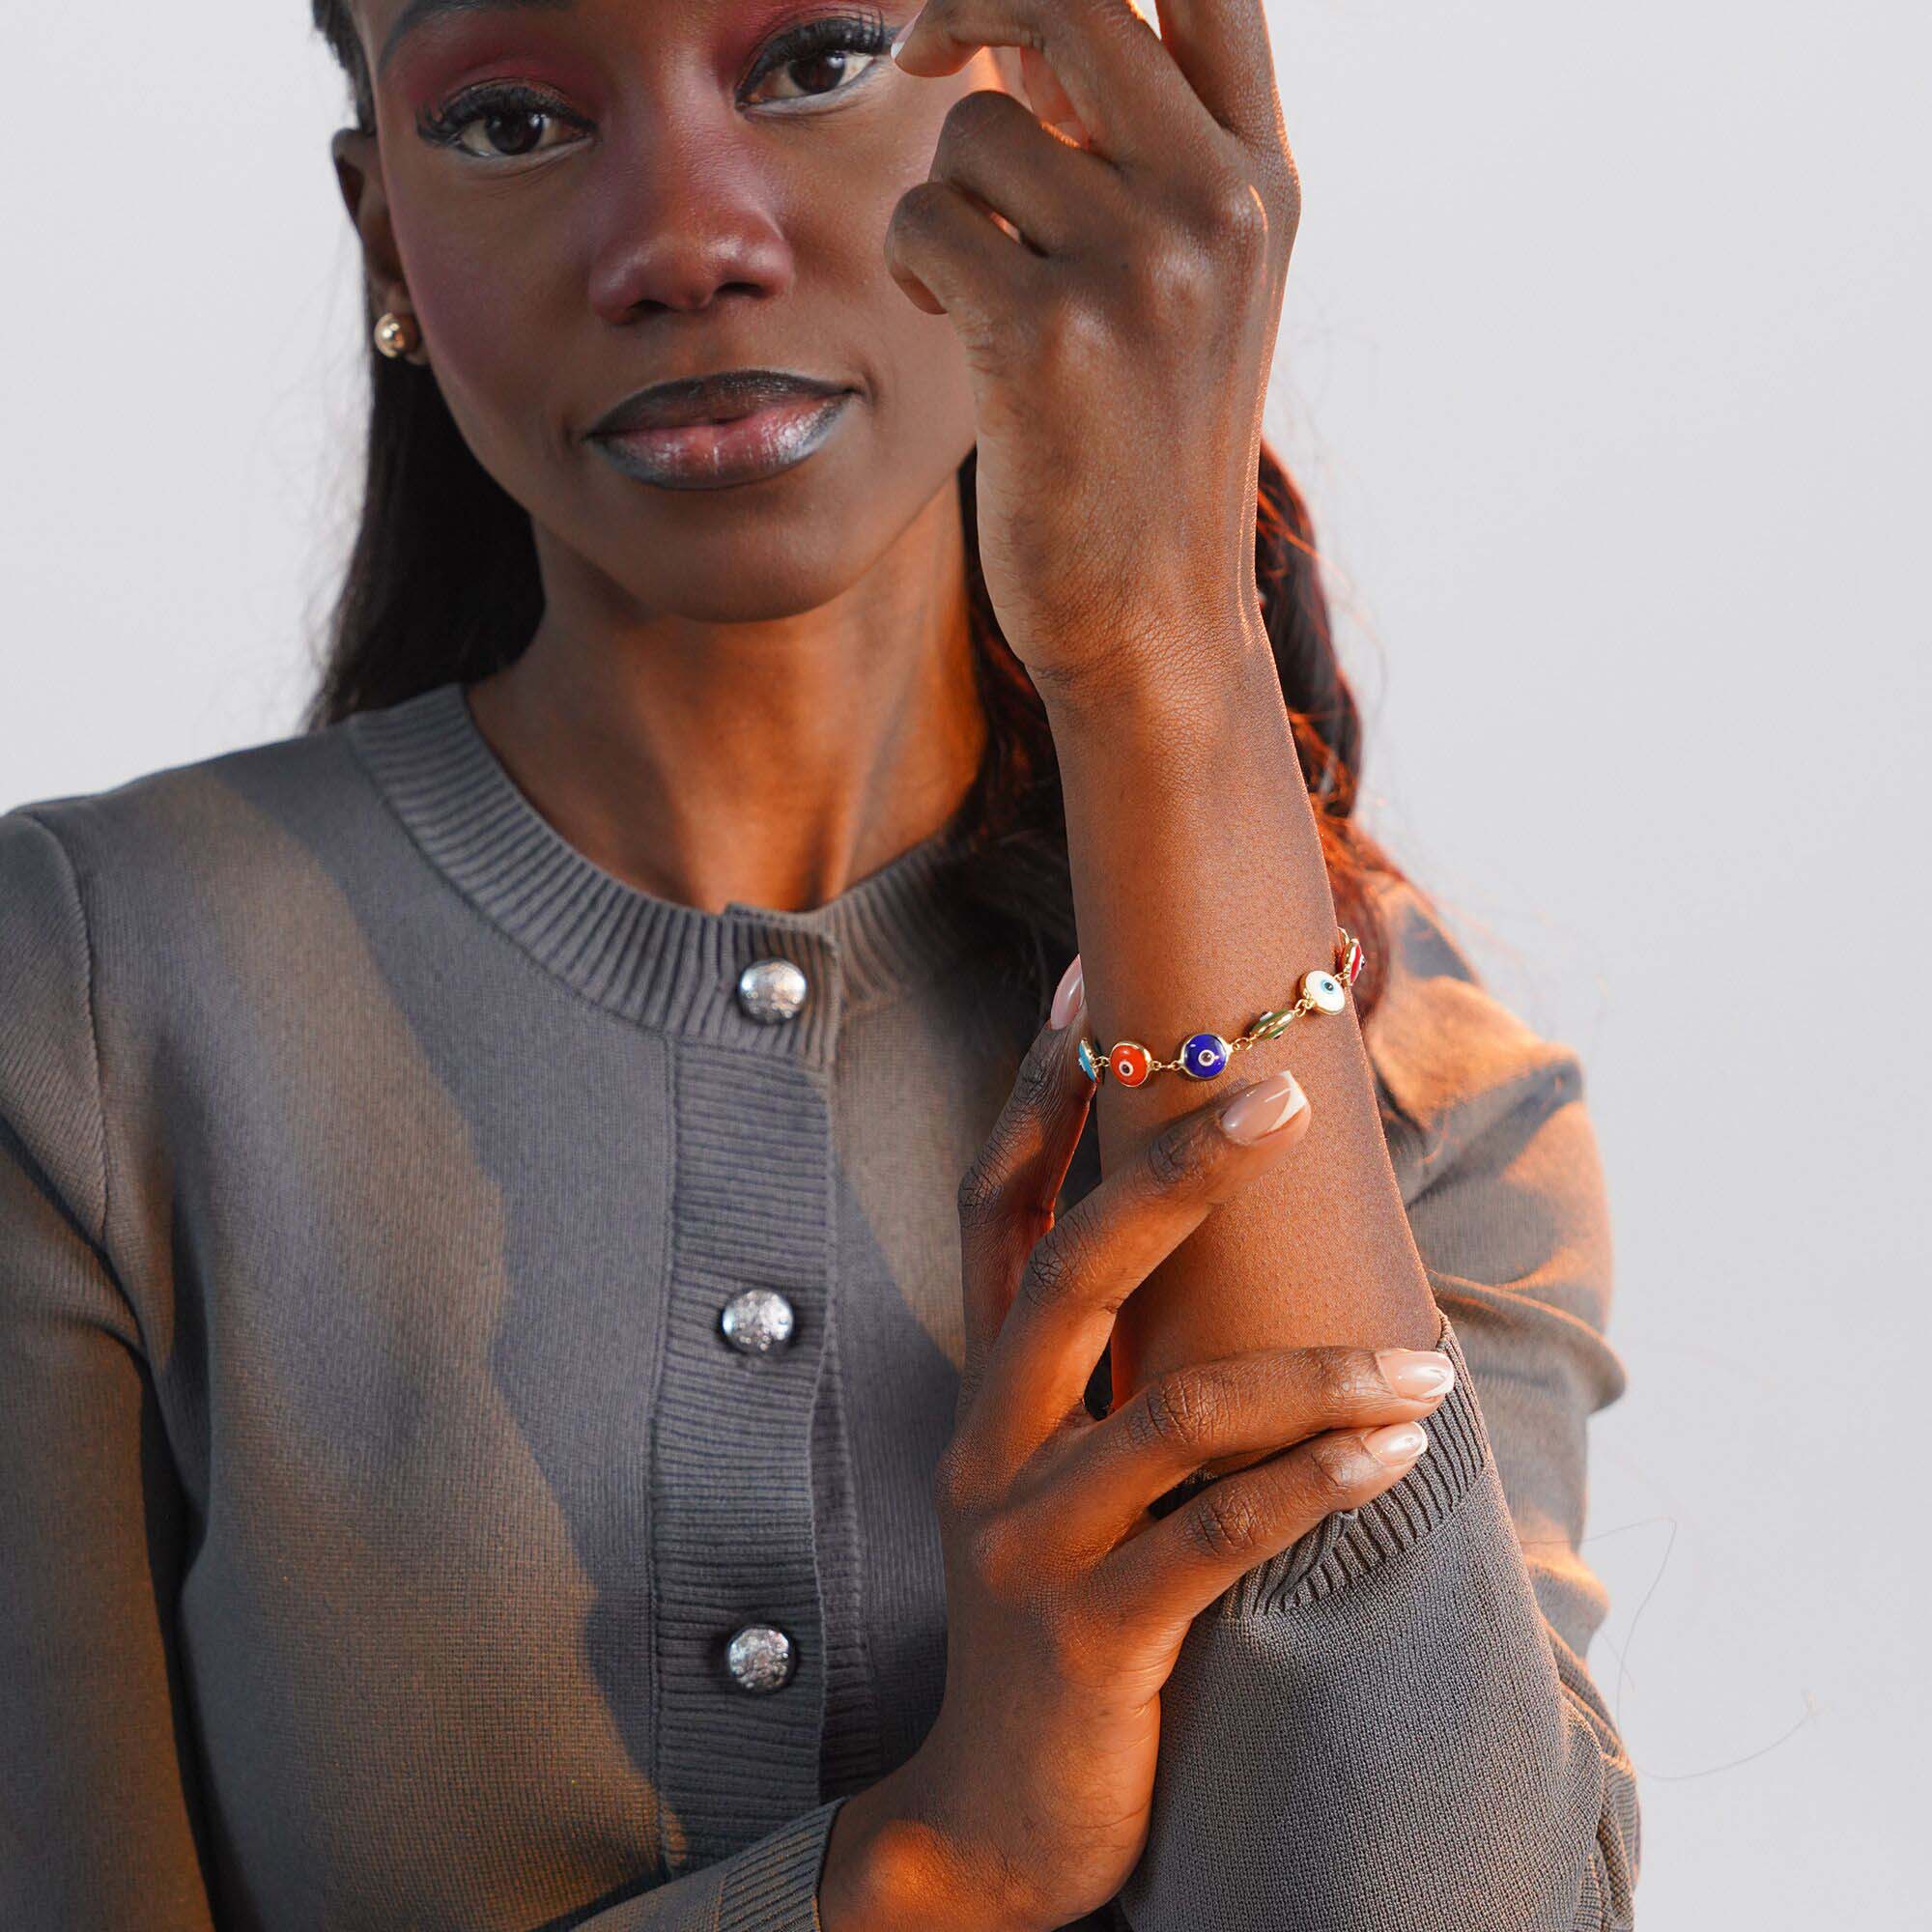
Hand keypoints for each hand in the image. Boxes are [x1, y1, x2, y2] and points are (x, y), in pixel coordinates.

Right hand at [822, 995, 1456, 1929]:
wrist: (992, 1815)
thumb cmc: (1063, 1611)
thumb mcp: (1067, 1478)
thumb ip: (1117, 1373)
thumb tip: (1229, 1249)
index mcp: (990, 1393)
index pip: (997, 1212)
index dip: (1037, 1098)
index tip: (1090, 991)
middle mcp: (990, 1445)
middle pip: (1072, 1272)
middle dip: (1171, 1170)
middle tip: (1274, 1095)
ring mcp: (1031, 1541)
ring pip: (1174, 1412)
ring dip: (1314, 1373)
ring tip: (1423, 1360)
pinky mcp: (1089, 1636)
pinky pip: (1216, 1539)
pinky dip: (1315, 1487)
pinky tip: (1396, 1452)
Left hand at [885, 0, 1299, 700]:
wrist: (1154, 622)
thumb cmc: (1145, 452)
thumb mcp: (1190, 290)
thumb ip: (1139, 157)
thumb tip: (1022, 34)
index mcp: (1262, 185)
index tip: (1015, 3)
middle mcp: (1218, 207)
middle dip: (973, 0)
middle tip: (930, 52)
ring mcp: (1142, 269)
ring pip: (977, 129)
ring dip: (942, 196)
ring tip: (972, 282)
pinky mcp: (1051, 338)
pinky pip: (926, 220)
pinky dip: (912, 262)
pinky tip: (947, 317)